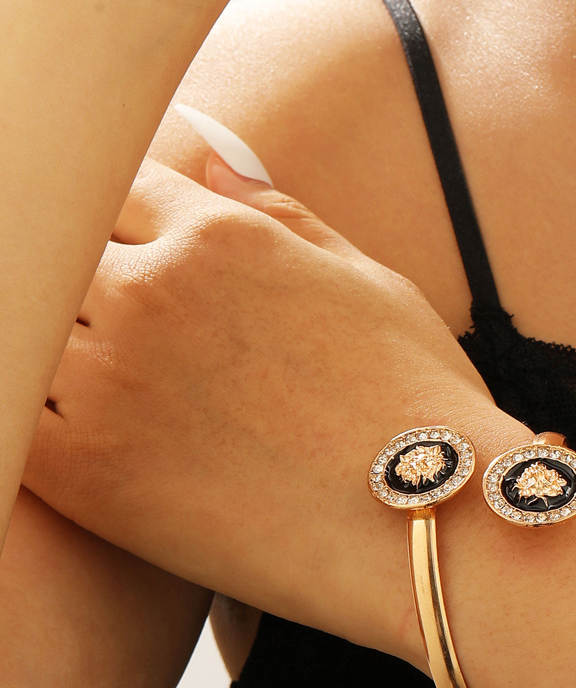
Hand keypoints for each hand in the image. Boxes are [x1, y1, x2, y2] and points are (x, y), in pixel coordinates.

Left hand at [24, 156, 510, 662]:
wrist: (423, 521)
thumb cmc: (412, 395)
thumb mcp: (365, 279)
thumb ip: (280, 216)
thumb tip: (214, 166)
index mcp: (223, 235)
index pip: (124, 185)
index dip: (130, 214)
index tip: (143, 246)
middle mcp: (152, 291)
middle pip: (62, 249)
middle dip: (89, 272)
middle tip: (136, 322)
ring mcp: (106, 380)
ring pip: (31, 329)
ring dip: (60, 340)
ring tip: (128, 378)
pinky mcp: (80, 470)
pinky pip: (18, 415)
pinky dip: (36, 412)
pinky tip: (91, 427)